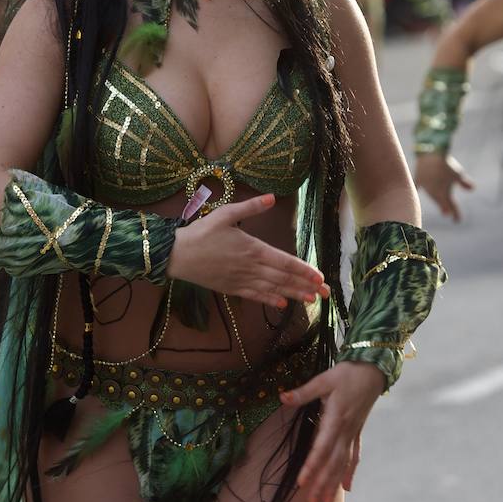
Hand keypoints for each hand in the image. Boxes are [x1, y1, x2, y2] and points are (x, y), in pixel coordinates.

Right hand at [167, 192, 328, 308]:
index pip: (285, 261)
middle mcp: (251, 267)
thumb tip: (272, 197)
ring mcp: (242, 280)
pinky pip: (255, 296)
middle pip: (284, 278)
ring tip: (311, 300)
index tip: (319, 276)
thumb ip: (251, 206)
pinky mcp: (232, 288)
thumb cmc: (201, 232)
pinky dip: (269, 300)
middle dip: (306, 285)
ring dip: (293, 294)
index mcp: (253, 248)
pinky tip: (281, 304)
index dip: (304, 270)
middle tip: (326, 292)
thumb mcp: (226, 214)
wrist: (177, 255)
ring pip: (273, 289)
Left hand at [280, 360, 384, 501]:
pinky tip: (347, 487)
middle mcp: (346, 430)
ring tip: (325, 501)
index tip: (302, 481)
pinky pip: (354, 455)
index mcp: (336, 418)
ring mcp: (353, 433)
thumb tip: (282, 397)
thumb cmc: (347, 373)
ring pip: (343, 463)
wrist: (373, 370)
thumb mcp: (324, 379)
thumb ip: (304, 392)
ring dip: (334, 482)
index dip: (312, 466)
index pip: (322, 447)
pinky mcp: (357, 431)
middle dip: (322, 483)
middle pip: (333, 462)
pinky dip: (350, 472)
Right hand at [414, 151, 473, 221]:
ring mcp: (426, 187)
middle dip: (444, 207)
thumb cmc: (446, 165)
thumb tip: (472, 189)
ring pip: (431, 195)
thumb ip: (464, 183)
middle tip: (446, 213)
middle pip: (440, 203)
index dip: (456, 214)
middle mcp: (434, 194)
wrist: (430, 154)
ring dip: (435, 198)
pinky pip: (417, 187)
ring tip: (438, 200)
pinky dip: (418, 189)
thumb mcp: (458, 174)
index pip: (452, 208)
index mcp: (445, 195)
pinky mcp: (418, 179)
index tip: (457, 220)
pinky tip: (416, 191)